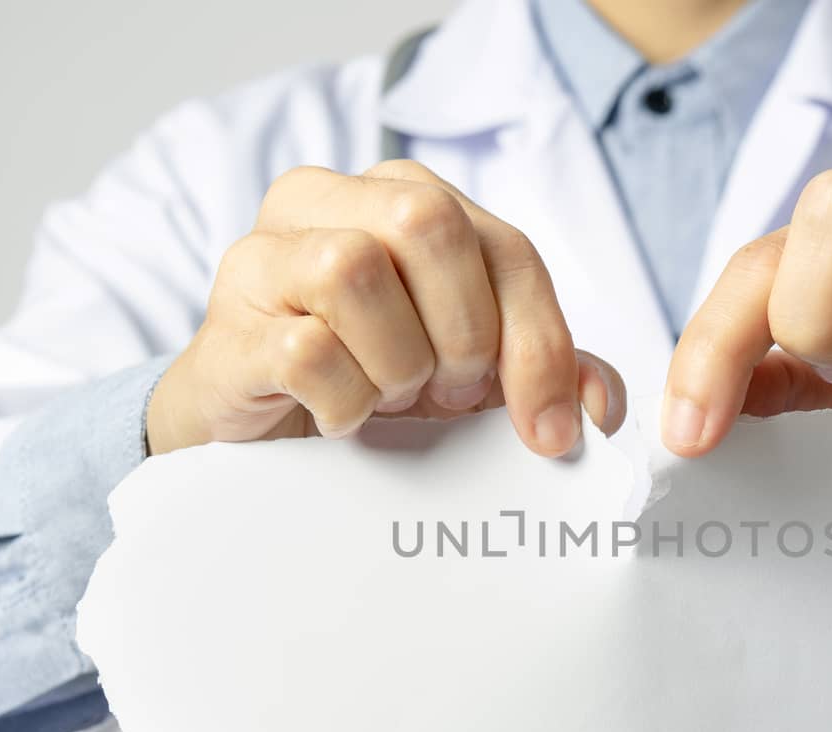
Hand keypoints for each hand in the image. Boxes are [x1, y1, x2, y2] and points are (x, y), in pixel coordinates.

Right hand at [148, 161, 623, 455]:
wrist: (260, 436)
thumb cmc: (368, 382)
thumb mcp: (469, 374)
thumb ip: (544, 369)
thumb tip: (602, 405)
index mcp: (400, 194)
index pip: (504, 245)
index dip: (539, 340)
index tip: (548, 429)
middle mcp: (327, 199)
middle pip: (427, 221)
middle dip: (461, 333)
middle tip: (444, 391)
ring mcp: (265, 255)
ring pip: (354, 270)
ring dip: (395, 364)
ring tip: (384, 395)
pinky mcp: (229, 324)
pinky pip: (306, 349)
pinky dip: (344, 401)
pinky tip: (340, 416)